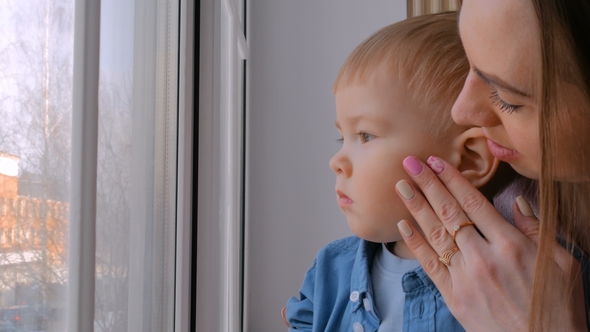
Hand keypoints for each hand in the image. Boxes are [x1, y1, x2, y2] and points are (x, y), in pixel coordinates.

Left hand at [395, 156, 586, 331]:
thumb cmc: (558, 304)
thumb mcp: (562, 262)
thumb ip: (536, 230)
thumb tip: (517, 202)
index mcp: (510, 245)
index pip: (474, 203)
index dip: (452, 179)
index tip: (436, 161)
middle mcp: (483, 257)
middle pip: (449, 213)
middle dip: (428, 185)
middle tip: (410, 163)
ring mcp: (466, 278)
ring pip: (435, 235)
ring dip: (416, 208)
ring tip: (401, 186)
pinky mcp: (455, 297)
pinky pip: (430, 265)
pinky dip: (416, 244)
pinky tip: (404, 225)